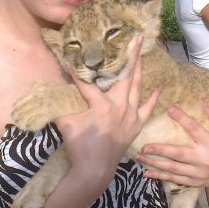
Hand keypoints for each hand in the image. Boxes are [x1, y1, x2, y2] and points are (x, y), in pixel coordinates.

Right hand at [55, 36, 160, 184]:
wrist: (95, 170)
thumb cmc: (79, 146)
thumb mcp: (66, 122)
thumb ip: (60, 103)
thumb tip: (51, 88)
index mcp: (102, 104)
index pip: (88, 82)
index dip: (77, 71)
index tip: (71, 58)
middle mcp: (120, 106)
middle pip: (125, 75)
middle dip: (130, 55)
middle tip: (136, 37)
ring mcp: (130, 116)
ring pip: (137, 88)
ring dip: (139, 70)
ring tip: (143, 53)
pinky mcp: (136, 125)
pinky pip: (147, 109)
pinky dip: (152, 98)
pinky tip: (157, 87)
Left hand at [137, 106, 208, 187]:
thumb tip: (204, 104)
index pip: (195, 129)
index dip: (182, 118)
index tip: (170, 109)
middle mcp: (204, 160)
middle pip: (179, 154)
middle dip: (161, 150)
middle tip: (145, 147)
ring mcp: (198, 173)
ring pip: (174, 169)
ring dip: (156, 164)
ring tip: (140, 157)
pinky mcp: (194, 182)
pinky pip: (174, 179)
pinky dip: (160, 177)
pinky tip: (146, 173)